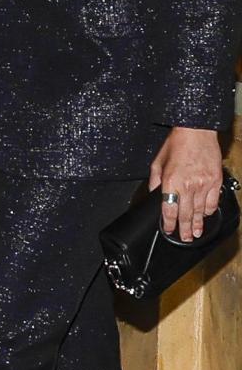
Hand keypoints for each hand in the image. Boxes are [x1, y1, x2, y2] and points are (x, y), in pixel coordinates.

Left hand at [149, 126, 221, 241]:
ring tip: (196, 233)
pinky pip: (213, 201)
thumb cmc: (176, 144)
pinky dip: (210, 210)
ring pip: (201, 211)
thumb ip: (155, 181)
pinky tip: (207, 215)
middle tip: (185, 238)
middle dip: (184, 229)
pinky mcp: (215, 180)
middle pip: (186, 214)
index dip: (168, 224)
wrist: (197, 130)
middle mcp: (187, 185)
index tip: (168, 230)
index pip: (169, 210)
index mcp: (171, 182)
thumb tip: (154, 195)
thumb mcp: (158, 162)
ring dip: (198, 224)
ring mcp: (203, 184)